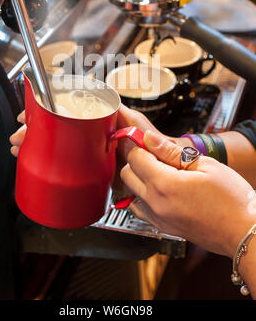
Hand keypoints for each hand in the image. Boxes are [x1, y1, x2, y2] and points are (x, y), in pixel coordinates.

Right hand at [8, 104, 165, 158]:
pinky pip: (65, 168)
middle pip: (55, 131)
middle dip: (34, 132)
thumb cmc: (149, 140)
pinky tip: (35, 166)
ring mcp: (87, 153)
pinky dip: (49, 167)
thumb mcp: (136, 123)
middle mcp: (89, 136)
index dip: (45, 113)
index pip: (65, 112)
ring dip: (36, 148)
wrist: (160, 165)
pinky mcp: (90, 171)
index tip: (29, 114)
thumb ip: (125, 116)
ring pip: (56, 148)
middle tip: (19, 136)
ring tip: (20, 149)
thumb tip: (112, 107)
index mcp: (97, 122)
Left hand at [121, 130, 255, 258]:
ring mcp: (158, 218)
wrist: (243, 230)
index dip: (142, 146)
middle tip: (158, 156)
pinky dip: (144, 197)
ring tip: (162, 174)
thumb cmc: (231, 199)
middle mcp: (156, 203)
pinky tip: (163, 191)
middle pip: (127, 174)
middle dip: (138, 161)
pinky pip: (140, 209)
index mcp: (165, 184)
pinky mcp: (162, 227)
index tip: (150, 142)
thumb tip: (150, 138)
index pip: (135, 158)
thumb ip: (171, 151)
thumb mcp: (204, 164)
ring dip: (139, 180)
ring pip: (130, 193)